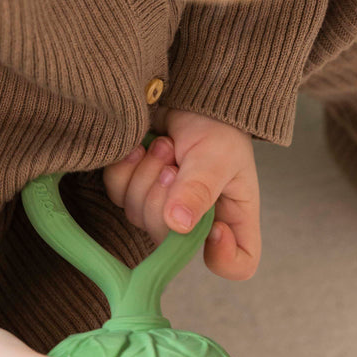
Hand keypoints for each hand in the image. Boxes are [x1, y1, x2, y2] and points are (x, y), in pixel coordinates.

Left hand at [102, 109, 260, 277]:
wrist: (186, 92)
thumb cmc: (217, 123)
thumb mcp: (217, 154)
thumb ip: (199, 189)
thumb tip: (179, 225)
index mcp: (233, 217)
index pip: (239, 264)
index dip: (224, 257)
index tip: (214, 228)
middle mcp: (197, 223)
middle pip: (171, 243)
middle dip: (166, 197)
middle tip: (175, 163)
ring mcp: (163, 211)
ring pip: (139, 216)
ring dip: (147, 174)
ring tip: (164, 145)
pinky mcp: (135, 191)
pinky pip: (117, 195)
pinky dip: (125, 169)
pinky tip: (139, 149)